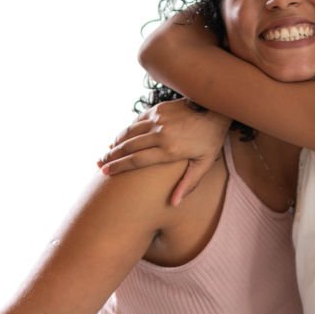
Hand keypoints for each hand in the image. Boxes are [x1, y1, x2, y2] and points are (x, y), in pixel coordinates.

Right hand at [97, 99, 229, 206]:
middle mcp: (160, 134)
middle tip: (99, 165)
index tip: (106, 173)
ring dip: (116, 143)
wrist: (214, 109)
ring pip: (130, 133)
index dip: (119, 167)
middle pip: (129, 147)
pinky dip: (126, 130)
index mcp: (169, 150)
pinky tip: (120, 137)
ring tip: (106, 153)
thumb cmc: (211, 139)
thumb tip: (174, 204)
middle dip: (112, 157)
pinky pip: (137, 121)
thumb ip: (188, 183)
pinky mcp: (158, 109)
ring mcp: (158, 120)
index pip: (137, 161)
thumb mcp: (204, 164)